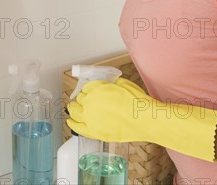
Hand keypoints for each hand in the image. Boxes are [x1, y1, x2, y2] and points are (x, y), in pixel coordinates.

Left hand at [67, 77, 216, 161]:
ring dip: (74, 109)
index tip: (90, 92)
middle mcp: (90, 103)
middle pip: (80, 99)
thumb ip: (109, 83)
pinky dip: (73, 123)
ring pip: (75, 112)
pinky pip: (78, 127)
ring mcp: (91, 119)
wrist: (145, 120)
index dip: (89, 90)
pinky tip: (71, 122)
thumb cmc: (137, 102)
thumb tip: (105, 84)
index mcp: (96, 89)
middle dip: (82, 99)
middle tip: (85, 100)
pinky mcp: (95, 132)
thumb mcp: (122, 83)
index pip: (86, 87)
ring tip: (73, 109)